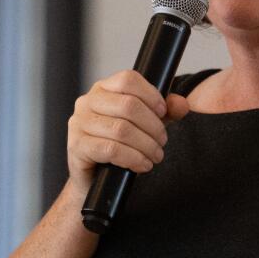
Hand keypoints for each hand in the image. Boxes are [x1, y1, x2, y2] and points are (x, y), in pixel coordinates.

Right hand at [65, 69, 189, 197]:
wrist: (93, 178)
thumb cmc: (116, 146)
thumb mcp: (144, 125)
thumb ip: (164, 112)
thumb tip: (181, 104)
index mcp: (102, 90)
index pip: (128, 79)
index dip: (151, 95)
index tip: (163, 113)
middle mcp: (87, 102)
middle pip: (128, 105)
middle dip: (153, 126)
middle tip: (162, 142)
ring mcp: (79, 124)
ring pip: (121, 129)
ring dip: (146, 145)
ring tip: (155, 156)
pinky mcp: (77, 146)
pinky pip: (110, 149)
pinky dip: (132, 158)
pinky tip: (142, 165)